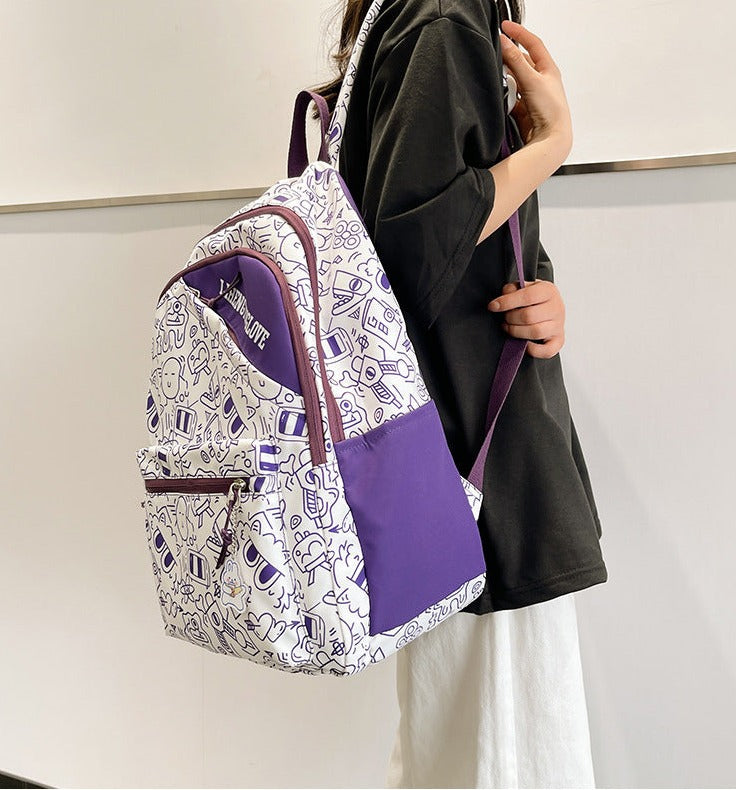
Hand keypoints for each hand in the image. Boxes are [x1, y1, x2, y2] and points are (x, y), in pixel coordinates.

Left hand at [488, 279, 564, 357]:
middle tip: (505, 318)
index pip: (528, 296)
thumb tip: (501, 301)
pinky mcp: (558, 341)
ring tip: (509, 327)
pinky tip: (524, 343)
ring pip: (536, 332)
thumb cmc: (534, 298)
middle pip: (529, 316)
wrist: (551, 307)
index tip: (493, 306)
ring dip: (516, 332)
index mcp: (549, 291)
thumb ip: (512, 289)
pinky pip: (546, 351)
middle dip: (510, 318)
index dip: (507, 302)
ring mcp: (558, 326)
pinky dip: (532, 349)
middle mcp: (556, 308)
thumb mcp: (524, 287)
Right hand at [499, 20, 572, 155]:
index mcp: (549, 69)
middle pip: (521, 63)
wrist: (551, 139)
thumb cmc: (551, 111)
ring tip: (503, 86)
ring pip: (514, 82)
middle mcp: (542, 81)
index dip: (519, 33)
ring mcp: (533, 96)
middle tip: (497, 57)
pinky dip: (506, 99)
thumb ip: (515, 61)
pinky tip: (505, 102)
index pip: (533, 44)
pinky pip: (511, 99)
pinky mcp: (525, 110)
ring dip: (507, 83)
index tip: (504, 26)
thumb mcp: (531, 80)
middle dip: (509, 61)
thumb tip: (505, 42)